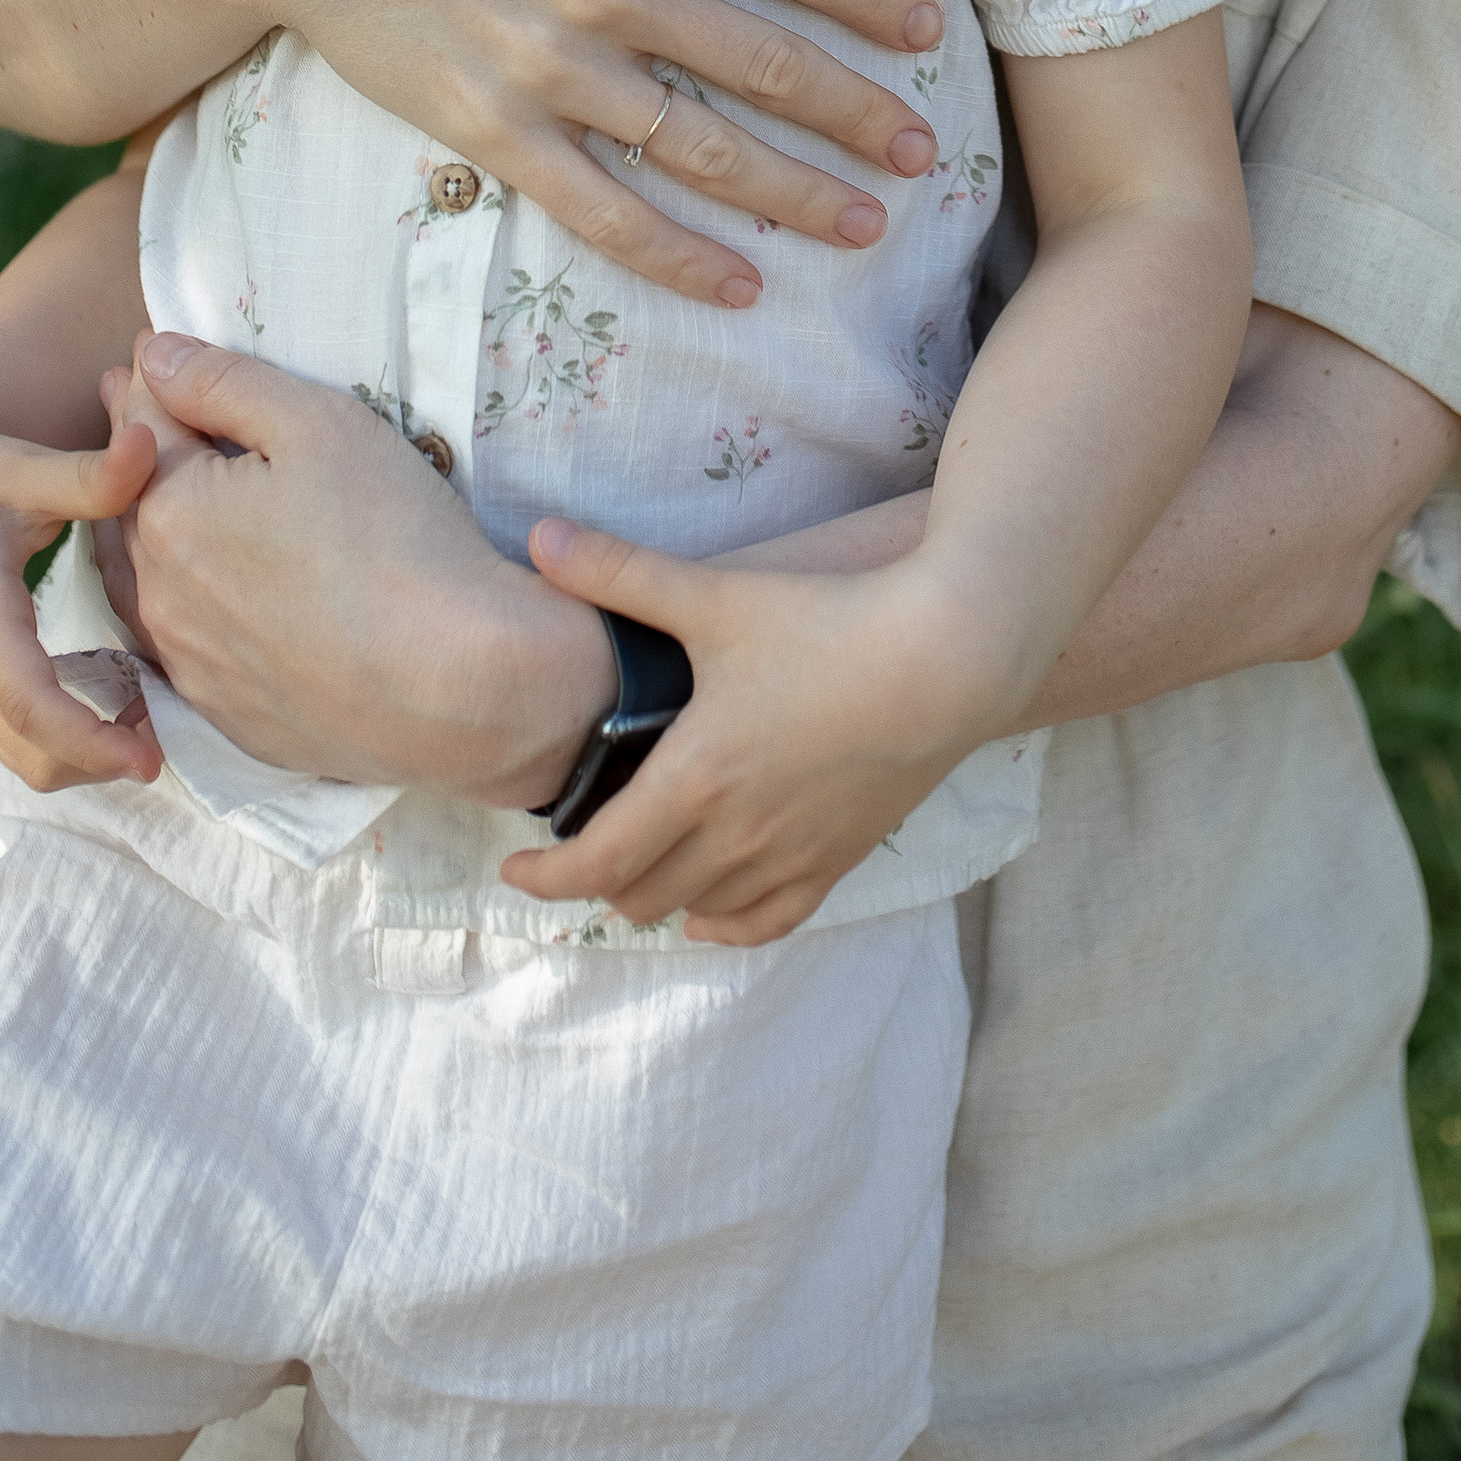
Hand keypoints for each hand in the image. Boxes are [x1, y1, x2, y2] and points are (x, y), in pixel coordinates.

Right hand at [0, 385, 162, 792]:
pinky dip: (69, 733)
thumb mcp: (21, 466)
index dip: (89, 741)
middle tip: (174, 729)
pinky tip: (121, 694)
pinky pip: (17, 734)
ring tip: (155, 712)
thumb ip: (90, 473)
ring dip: (88, 752)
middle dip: (102, 761)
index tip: (149, 763)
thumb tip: (148, 444)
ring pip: (23, 753)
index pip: (27, 702)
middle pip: (31, 752)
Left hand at [122, 335, 616, 799]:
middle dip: (131, 455)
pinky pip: (175, 648)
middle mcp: (161, 593)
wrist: (455, 685)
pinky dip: (174, 606)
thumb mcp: (320, 425)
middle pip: (127, 504)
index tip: (146, 358)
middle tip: (142, 416)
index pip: (143, 427)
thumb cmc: (394, 538)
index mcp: (173, 511)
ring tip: (158, 499)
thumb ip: (226, 384)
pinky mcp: (225, 715)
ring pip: (139, 583)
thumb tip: (154, 356)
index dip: (148, 383)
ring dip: (139, 533)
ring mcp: (190, 664)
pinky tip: (200, 596)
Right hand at [213, 0, 951, 307]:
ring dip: (798, 194)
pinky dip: (678, 256)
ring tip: (869, 223)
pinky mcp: (494, 130)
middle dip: (862, 116)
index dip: (875, 2)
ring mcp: (553, 68)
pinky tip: (740, 285)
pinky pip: (604, 210)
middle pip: (771, 67)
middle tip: (929, 152)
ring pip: (705, 151)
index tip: (929, 36)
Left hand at [501, 520, 1026, 947]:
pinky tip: (708, 911)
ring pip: (697, 910)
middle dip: (596, 879)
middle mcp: (736, 834)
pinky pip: (769, 922)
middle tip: (577, 846)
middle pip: (639, 895)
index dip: (546, 879)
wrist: (945, 658)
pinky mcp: (838, 859)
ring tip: (635, 861)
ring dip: (655, 895)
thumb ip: (621, 571)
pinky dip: (726, 923)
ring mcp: (791, 854)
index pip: (596, 863)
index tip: (515, 872)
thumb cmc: (828, 622)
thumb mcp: (716, 594)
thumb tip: (540, 537)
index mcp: (694, 778)